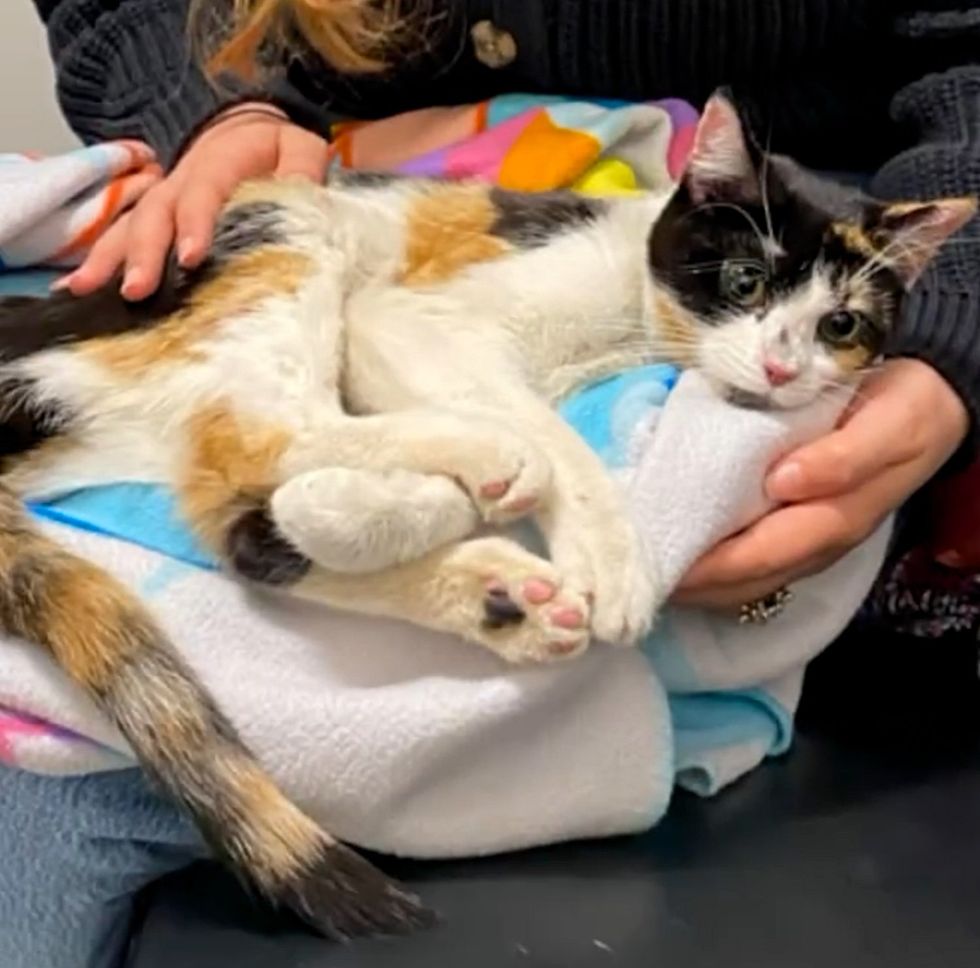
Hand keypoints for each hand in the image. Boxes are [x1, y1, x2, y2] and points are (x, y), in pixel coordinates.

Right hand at [58, 104, 331, 299]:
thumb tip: (305, 199)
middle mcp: (180, 183)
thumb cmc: (274, 146)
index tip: (192, 258)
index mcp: (217, 163)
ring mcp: (162, 201)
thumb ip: (303, 168)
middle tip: (137, 289)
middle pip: (154, 215)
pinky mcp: (154, 219)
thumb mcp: (299, 146)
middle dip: (143, 253)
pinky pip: (122, 237)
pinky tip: (80, 289)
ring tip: (84, 289)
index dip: (195, 223)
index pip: (203, 192)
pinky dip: (101, 260)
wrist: (244, 129)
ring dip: (107, 258)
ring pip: (128, 226)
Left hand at [674, 359, 967, 608]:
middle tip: (635, 577)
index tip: (657, 566)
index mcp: (836, 519)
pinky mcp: (799, 527)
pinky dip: (714, 563)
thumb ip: (843, 457)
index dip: (709, 567)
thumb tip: (783, 482)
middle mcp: (818, 541)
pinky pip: (752, 559)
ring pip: (747, 578)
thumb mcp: (892, 426)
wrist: (936, 401)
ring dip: (699, 583)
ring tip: (647, 574)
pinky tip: (681, 554)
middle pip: (747, 578)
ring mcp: (809, 540)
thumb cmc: (908, 411)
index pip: (760, 555)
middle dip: (692, 584)